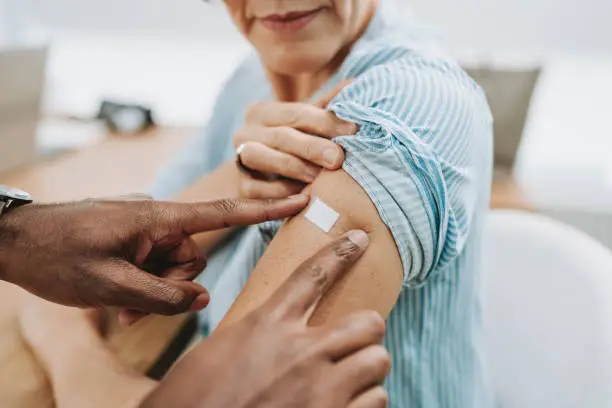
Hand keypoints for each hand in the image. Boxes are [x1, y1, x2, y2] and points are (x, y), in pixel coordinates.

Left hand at [0, 195, 308, 315]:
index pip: (222, 212)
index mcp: (156, 218)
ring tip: (120, 307)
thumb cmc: (57, 256)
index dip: (264, 209)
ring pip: (171, 265)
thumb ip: (163, 294)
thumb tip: (201, 297)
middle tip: (137, 306)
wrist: (12, 241)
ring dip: (153, 290)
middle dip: (173, 285)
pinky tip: (118, 302)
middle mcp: (155, 219)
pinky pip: (152, 263)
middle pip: (192, 255)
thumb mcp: (111, 285)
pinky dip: (142, 284)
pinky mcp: (130, 236)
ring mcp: (142, 227)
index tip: (300, 200)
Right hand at [141, 231, 389, 407]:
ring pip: (378, 362)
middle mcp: (302, 352)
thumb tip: (285, 330)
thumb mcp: (219, 349)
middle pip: (368, 322)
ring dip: (367, 370)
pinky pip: (376, 401)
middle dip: (366, 330)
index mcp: (269, 326)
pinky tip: (347, 404)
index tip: (360, 240)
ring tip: (350, 378)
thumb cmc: (194, 397)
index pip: (314, 275)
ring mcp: (322, 390)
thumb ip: (260, 333)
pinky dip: (366, 401)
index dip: (341, 252)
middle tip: (353, 342)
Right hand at [234, 81, 357, 198]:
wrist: (260, 177)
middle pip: (280, 136)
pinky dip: (280, 192)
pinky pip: (256, 189)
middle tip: (338, 158)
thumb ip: (326, 108)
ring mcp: (239, 158)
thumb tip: (354, 84)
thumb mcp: (307, 125)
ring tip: (319, 176)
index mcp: (262, 111)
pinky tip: (303, 196)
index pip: (296, 113)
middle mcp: (245, 132)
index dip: (325, 121)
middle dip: (312, 147)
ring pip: (260, 157)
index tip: (353, 131)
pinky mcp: (240, 186)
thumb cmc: (291, 146)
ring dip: (293, 167)